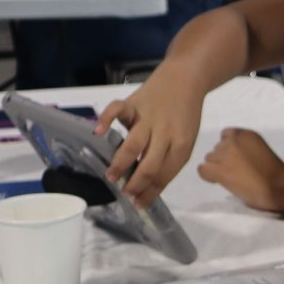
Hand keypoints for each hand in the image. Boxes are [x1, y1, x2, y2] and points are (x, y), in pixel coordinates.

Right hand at [97, 66, 204, 205]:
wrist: (185, 79)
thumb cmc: (183, 115)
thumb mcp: (185, 139)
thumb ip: (168, 160)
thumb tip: (148, 187)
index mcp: (182, 146)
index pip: (164, 175)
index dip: (151, 193)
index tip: (139, 205)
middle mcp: (165, 134)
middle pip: (150, 165)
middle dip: (135, 184)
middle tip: (124, 193)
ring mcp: (148, 118)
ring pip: (134, 144)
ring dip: (121, 163)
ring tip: (110, 176)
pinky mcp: (134, 102)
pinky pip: (117, 110)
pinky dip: (106, 120)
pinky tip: (98, 133)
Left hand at [197, 128, 283, 212]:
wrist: (280, 187)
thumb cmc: (276, 174)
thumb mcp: (260, 150)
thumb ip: (244, 149)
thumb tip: (231, 160)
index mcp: (246, 134)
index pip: (226, 136)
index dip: (229, 149)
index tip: (236, 160)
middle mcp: (233, 140)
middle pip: (216, 149)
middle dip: (223, 160)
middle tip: (236, 173)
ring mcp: (225, 154)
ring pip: (209, 159)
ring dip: (217, 168)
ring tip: (231, 179)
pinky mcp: (220, 170)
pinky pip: (203, 169)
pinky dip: (208, 176)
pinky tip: (219, 182)